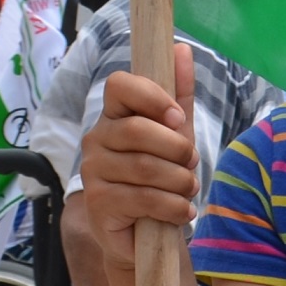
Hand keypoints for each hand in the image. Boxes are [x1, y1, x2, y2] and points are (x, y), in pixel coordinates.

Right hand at [79, 45, 201, 270]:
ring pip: (144, 167)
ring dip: (179, 181)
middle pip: (137, 130)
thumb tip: (182, 50)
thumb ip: (179, 95)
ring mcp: (93, 172)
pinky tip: (181, 211)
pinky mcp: (98, 204)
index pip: (120, 86)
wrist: (145, 235)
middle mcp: (96, 139)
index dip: (152, 97)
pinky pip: (142, 198)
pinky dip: (172, 206)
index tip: (178, 118)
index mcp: (114, 115)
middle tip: (192, 164)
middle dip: (177, 148)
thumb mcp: (176, 135)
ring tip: (189, 190)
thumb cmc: (160, 178)